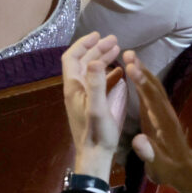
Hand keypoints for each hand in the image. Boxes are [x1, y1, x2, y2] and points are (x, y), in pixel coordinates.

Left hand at [61, 32, 121, 180]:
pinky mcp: (91, 105)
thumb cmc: (97, 133)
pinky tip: (119, 72)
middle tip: (115, 40)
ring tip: (118, 50)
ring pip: (91, 72)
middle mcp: (76, 90)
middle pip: (83, 62)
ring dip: (102, 59)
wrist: (95, 157)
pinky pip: (98, 83)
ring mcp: (83, 98)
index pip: (72, 58)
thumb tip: (95, 60)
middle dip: (97, 49)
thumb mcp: (98, 107)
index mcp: (74, 87)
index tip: (98, 35)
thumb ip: (97, 83)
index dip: (83, 44)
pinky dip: (108, 74)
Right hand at [125, 51, 191, 192]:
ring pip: (155, 87)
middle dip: (142, 70)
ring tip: (130, 56)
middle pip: (155, 88)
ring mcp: (164, 112)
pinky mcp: (160, 113)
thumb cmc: (170, 170)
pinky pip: (152, 93)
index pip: (153, 100)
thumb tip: (139, 140)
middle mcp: (166, 113)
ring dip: (144, 71)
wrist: (185, 170)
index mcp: (164, 124)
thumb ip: (149, 154)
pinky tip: (135, 72)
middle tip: (128, 53)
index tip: (132, 68)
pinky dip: (144, 80)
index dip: (142, 84)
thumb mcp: (158, 167)